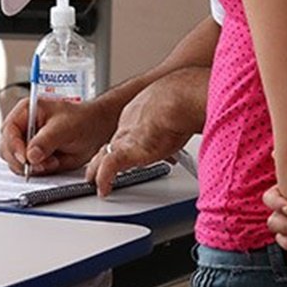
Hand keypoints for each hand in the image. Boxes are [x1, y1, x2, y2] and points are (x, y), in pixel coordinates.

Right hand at [0, 95, 115, 175]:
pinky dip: (38, 171)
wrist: (96, 129)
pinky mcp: (34, 156)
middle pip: (7, 148)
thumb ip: (46, 141)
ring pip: (15, 161)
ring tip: (52, 161)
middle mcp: (23, 127)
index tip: (25, 159)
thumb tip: (31, 155)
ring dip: (32, 167)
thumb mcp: (65, 127)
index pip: (9, 130)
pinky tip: (53, 163)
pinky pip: (28, 169)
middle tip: (41, 165)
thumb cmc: (82, 120)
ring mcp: (27, 142)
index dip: (14, 146)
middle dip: (21, 160)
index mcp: (26, 111)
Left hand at [84, 74, 201, 196]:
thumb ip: (180, 118)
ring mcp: (127, 137)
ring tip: (94, 180)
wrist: (180, 98)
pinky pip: (109, 167)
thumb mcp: (179, 107)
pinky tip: (103, 189)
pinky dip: (104, 179)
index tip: (124, 151)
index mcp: (140, 112)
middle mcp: (129, 124)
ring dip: (98, 169)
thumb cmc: (184, 97)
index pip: (127, 131)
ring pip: (104, 155)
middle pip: (112, 142)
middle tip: (98, 166)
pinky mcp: (128, 150)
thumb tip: (193, 122)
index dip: (124, 143)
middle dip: (103, 156)